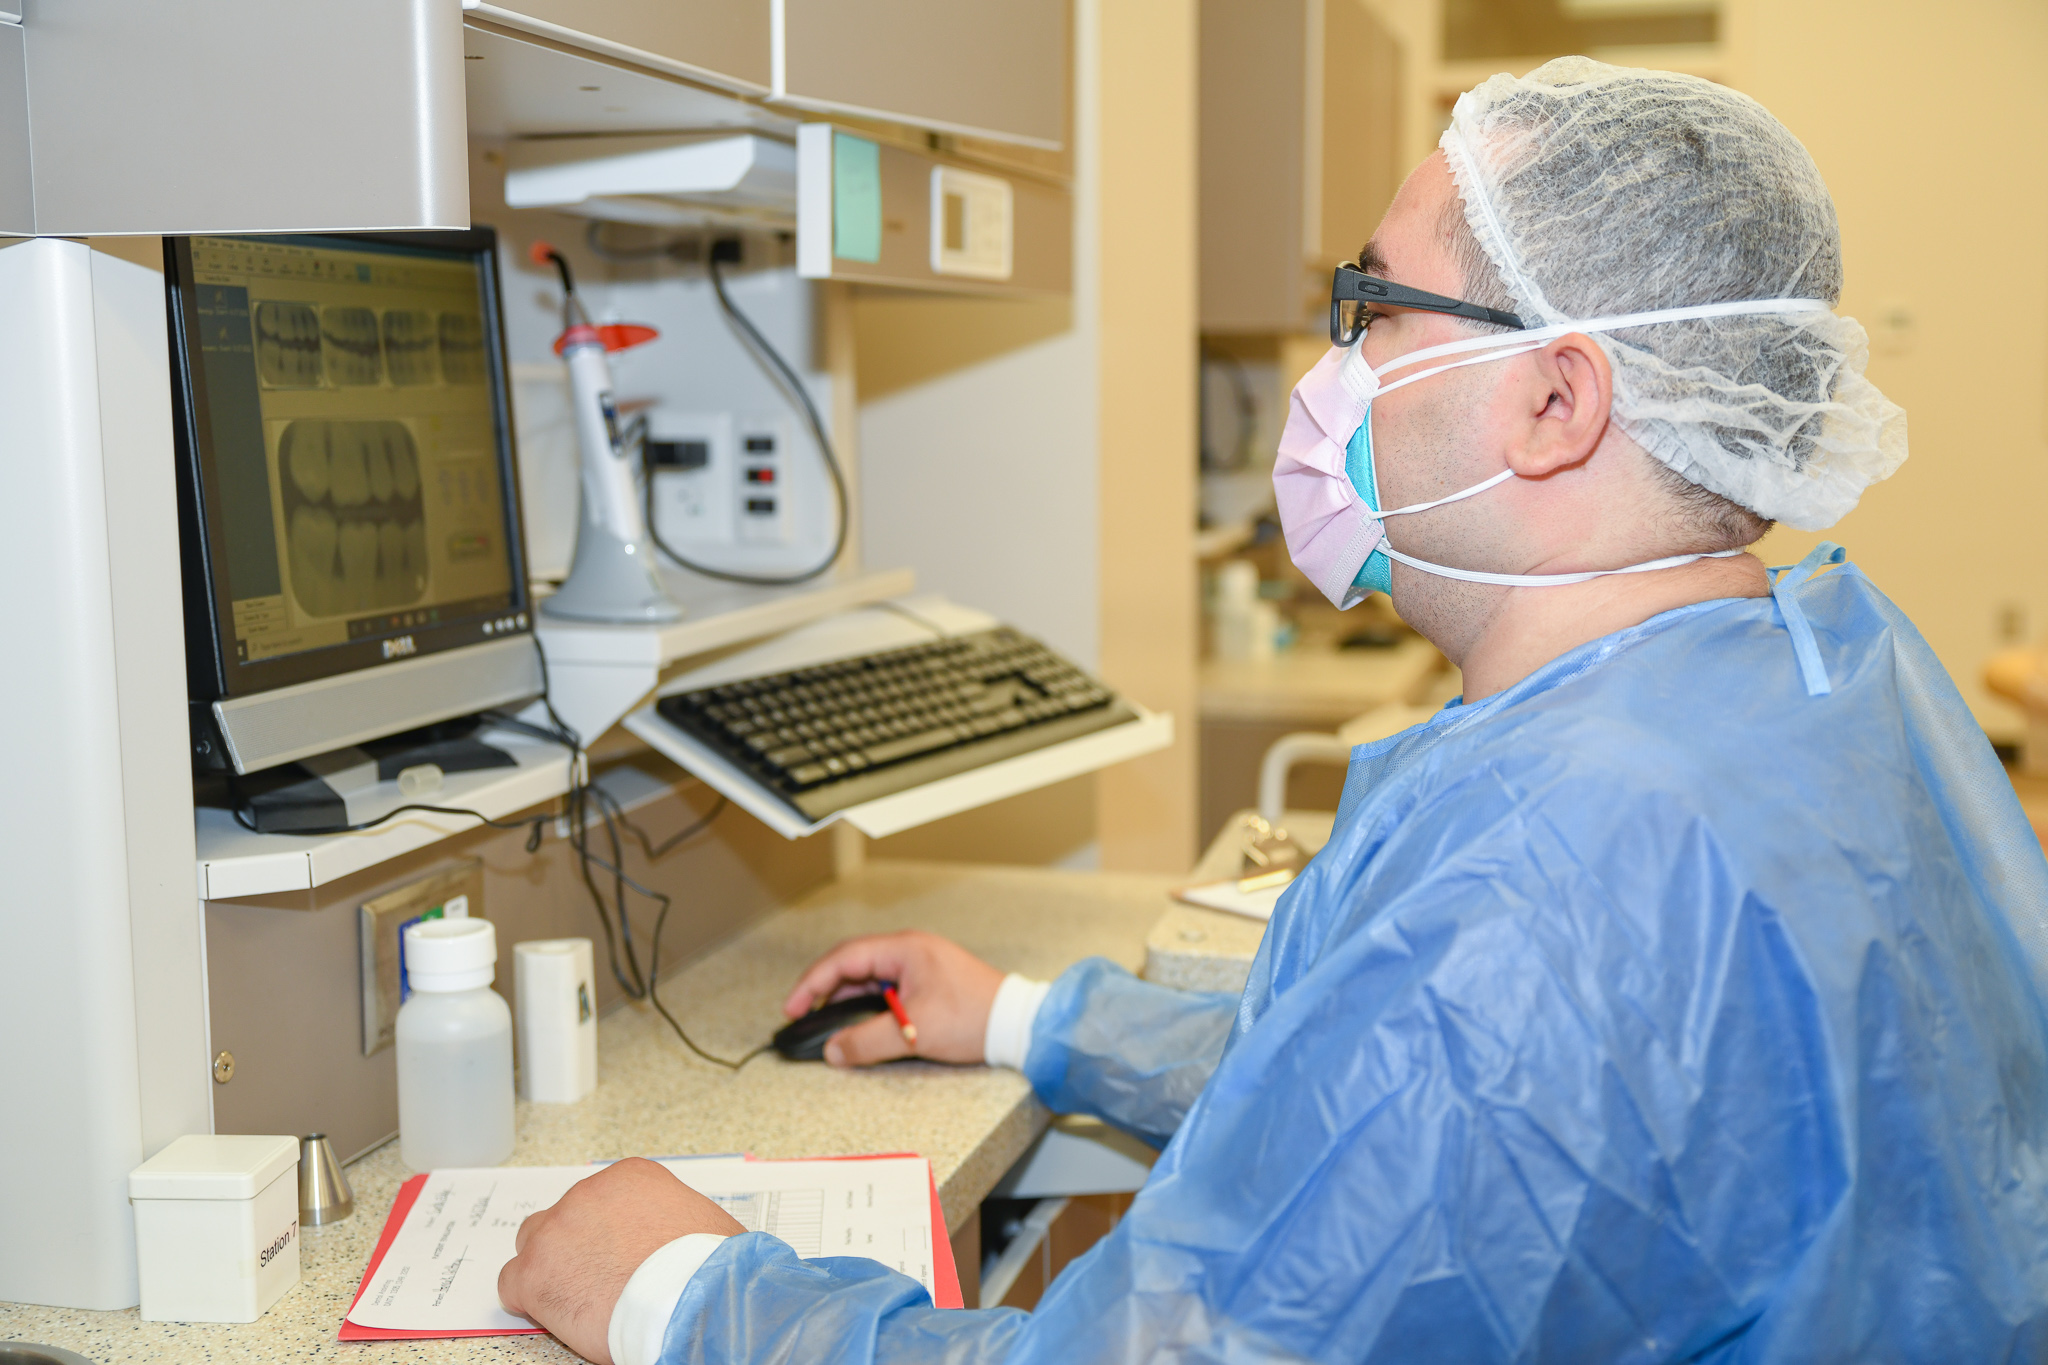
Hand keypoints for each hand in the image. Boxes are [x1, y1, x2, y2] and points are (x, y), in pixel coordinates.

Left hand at [498, 1157, 745, 1364]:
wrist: (691, 1296)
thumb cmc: (707, 1264)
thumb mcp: (702, 1221)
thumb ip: (676, 1218)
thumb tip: (681, 1238)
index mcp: (630, 1178)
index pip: (602, 1199)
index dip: (608, 1231)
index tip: (620, 1253)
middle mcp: (587, 1194)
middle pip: (565, 1217)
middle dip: (575, 1244)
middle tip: (597, 1275)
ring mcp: (556, 1230)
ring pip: (533, 1244)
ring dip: (549, 1266)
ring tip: (576, 1296)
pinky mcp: (534, 1271)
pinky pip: (512, 1283)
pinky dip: (529, 1299)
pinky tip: (553, 1312)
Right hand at [783, 930, 1004, 1067]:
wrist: (1017, 1024)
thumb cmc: (974, 1018)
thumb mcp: (915, 1032)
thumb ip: (868, 1042)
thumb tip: (833, 1051)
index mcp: (905, 949)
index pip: (844, 959)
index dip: (812, 983)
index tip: (792, 1007)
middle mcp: (910, 951)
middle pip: (853, 965)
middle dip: (823, 990)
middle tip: (800, 1016)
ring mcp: (919, 966)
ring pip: (869, 979)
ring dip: (845, 1000)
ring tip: (825, 1025)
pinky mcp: (928, 983)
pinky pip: (886, 990)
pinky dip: (867, 1006)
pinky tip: (858, 1025)